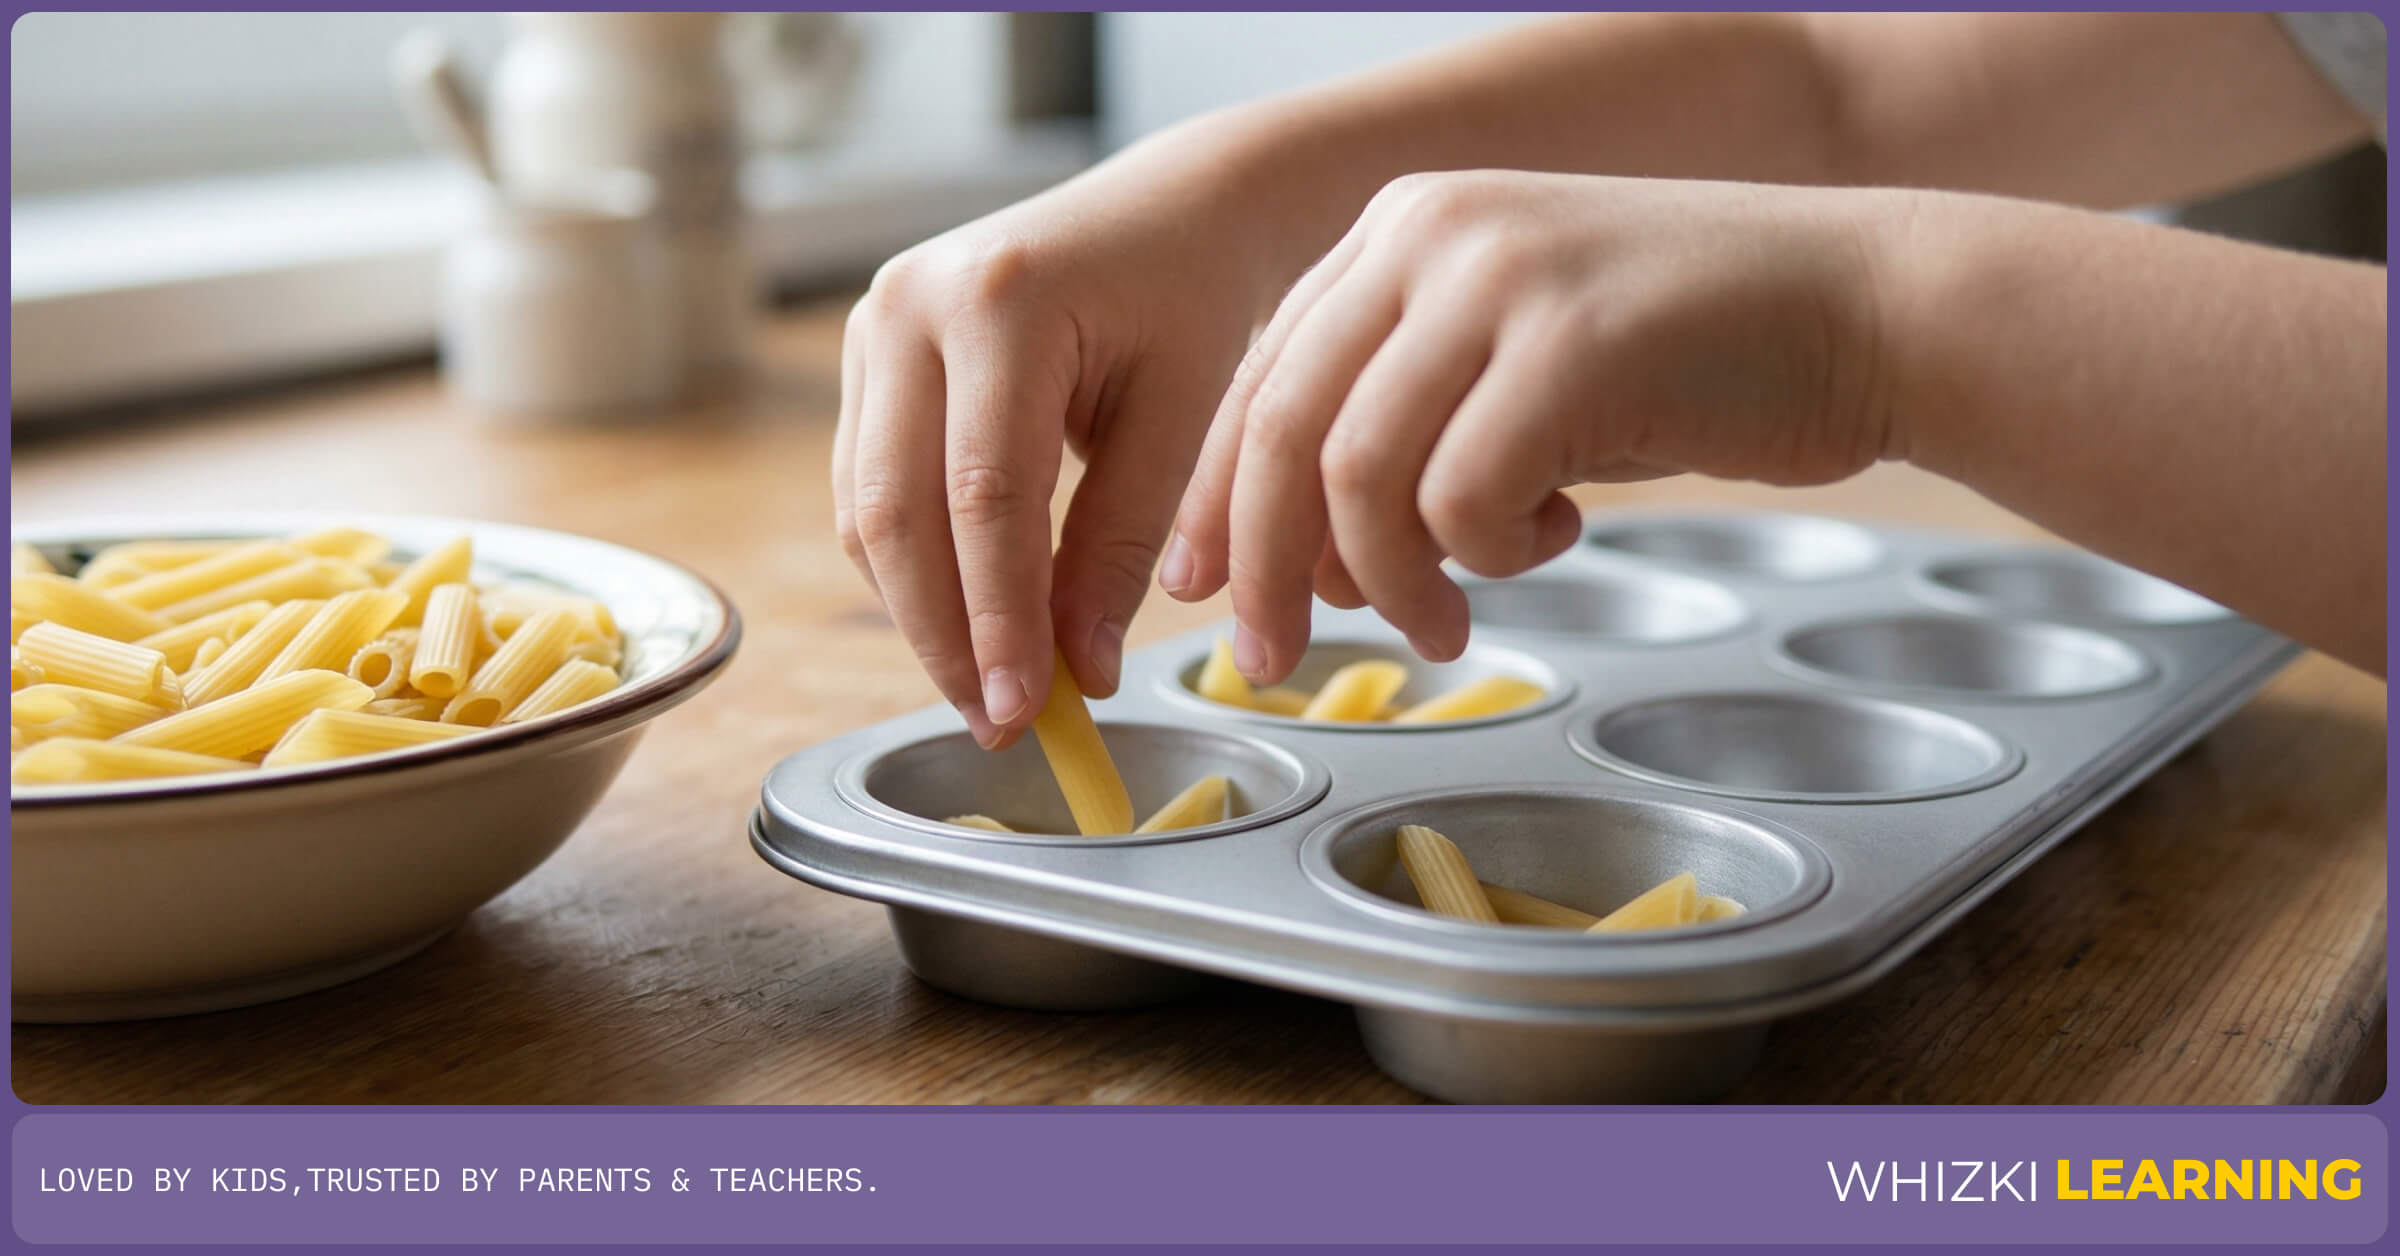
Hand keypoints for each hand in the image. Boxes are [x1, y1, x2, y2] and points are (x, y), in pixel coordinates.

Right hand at [834, 133, 1305, 746]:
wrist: (1168, 212)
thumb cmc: (1193, 301)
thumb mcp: (1184, 416)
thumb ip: (1125, 544)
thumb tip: (1080, 674)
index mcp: (1000, 299)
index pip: (984, 495)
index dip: (999, 618)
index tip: (1027, 710)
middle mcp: (911, 303)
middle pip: (897, 511)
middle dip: (944, 636)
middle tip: (998, 723)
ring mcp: (874, 325)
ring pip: (867, 511)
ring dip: (921, 615)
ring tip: (988, 692)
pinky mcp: (868, 356)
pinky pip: (870, 490)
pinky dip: (915, 570)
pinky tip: (969, 626)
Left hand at [1163, 170, 1900, 682]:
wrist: (1867, 307)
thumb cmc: (1693, 354)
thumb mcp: (1514, 361)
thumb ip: (1403, 424)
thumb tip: (1294, 553)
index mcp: (1403, 227)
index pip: (1263, 377)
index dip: (1217, 497)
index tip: (1207, 590)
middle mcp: (1433, 232)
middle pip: (1280, 429)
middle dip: (1265, 566)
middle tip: (1273, 656)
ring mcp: (1501, 279)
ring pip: (1356, 476)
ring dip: (1387, 581)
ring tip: (1443, 622)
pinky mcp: (1568, 345)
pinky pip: (1460, 500)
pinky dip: (1488, 555)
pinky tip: (1554, 538)